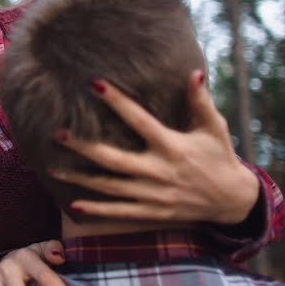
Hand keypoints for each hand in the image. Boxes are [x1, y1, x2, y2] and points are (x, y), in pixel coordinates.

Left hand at [49, 70, 258, 225]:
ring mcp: (153, 195)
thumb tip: (194, 72)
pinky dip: (97, 211)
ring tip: (52, 169)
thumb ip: (200, 101)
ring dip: (81, 179)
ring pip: (111, 188)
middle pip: (114, 160)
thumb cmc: (220, 157)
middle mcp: (159, 172)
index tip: (95, 84)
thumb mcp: (214, 128)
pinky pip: (120, 213)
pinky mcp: (152, 212)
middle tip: (59, 134)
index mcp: (172, 147)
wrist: (232, 201)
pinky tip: (74, 206)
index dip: (118, 102)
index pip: (139, 120)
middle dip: (84, 148)